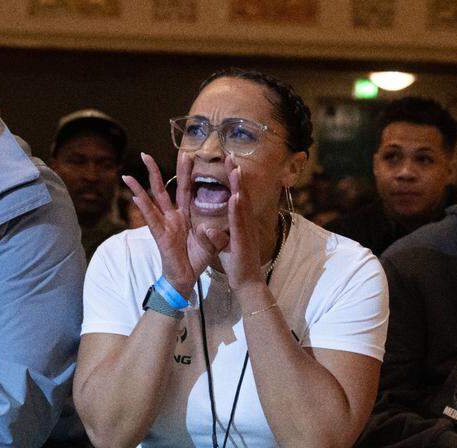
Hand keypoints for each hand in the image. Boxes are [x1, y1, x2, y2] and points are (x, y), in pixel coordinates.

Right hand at [123, 153, 227, 296]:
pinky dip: (144, 208)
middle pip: (162, 189)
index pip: (185, 189)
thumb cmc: (197, 260)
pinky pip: (151, 220)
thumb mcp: (212, 244)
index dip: (185, 173)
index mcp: (186, 215)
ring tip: (127, 175)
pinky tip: (135, 197)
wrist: (187, 279)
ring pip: (151, 202)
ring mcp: (164, 225)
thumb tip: (209, 227)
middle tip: (145, 154)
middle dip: (154, 171)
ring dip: (139, 188)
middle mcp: (172, 217)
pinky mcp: (161, 236)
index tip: (185, 154)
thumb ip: (214, 234)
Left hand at [219, 155, 265, 290]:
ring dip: (240, 186)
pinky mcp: (243, 242)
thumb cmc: (236, 263)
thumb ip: (217, 235)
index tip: (230, 161)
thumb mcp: (224, 246)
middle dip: (237, 175)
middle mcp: (245, 224)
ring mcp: (246, 232)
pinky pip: (239, 224)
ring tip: (236, 169)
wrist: (247, 283)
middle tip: (232, 155)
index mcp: (240, 223)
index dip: (234, 179)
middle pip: (242, 194)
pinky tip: (235, 198)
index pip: (237, 196)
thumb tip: (208, 227)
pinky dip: (237, 210)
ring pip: (243, 205)